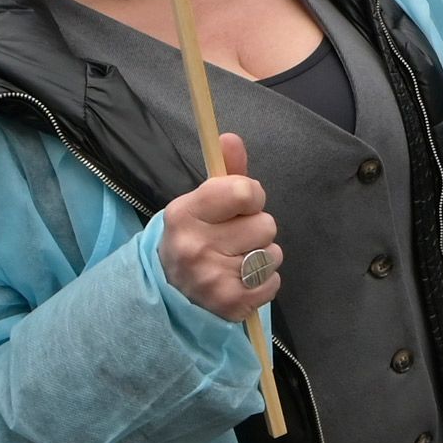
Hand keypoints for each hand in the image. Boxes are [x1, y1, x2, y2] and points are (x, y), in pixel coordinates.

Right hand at [160, 134, 280, 323]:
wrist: (169, 291)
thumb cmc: (195, 237)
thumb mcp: (202, 202)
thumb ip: (225, 171)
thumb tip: (231, 138)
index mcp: (185, 213)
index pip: (245, 192)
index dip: (253, 197)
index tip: (242, 205)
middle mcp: (195, 246)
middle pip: (266, 224)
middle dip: (256, 229)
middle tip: (234, 238)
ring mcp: (211, 278)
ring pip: (272, 254)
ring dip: (262, 256)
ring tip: (237, 259)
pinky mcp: (229, 304)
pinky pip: (274, 282)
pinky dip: (264, 281)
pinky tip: (241, 280)